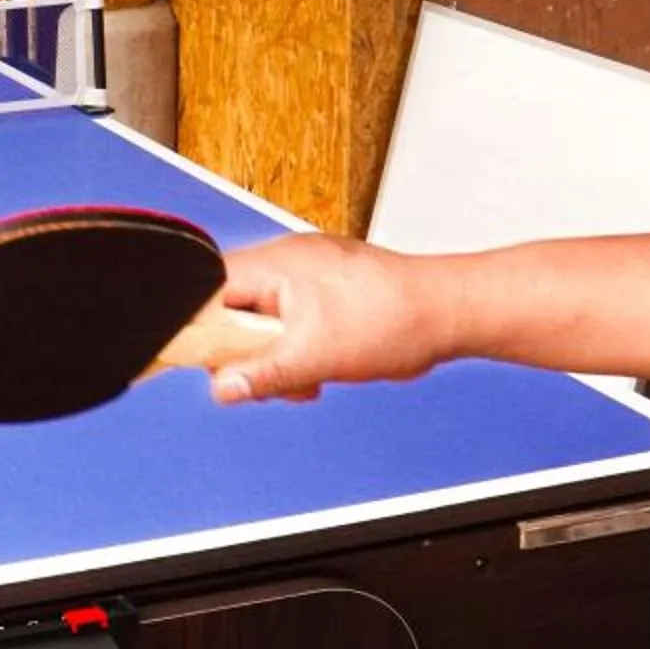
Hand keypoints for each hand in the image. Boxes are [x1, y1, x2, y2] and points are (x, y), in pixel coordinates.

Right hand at [208, 235, 449, 405]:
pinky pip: (292, 319)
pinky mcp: (328, 289)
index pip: (208, 290)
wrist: (448, 312)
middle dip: (248, 351)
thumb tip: (222, 388)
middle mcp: (287, 261)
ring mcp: (309, 273)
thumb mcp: (314, 358)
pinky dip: (299, 347)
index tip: (207, 360)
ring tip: (307, 375)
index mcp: (275, 264)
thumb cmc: (394, 317)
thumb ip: (261, 375)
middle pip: (233, 308)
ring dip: (278, 354)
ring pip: (265, 318)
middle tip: (274, 376)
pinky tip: (321, 367)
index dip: (201, 328)